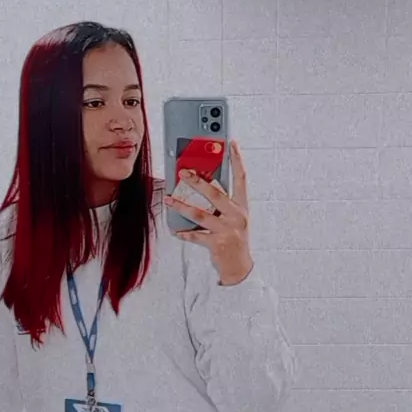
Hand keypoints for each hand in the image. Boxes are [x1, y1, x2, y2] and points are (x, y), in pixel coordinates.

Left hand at [164, 140, 253, 285]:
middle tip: (183, 172)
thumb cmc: (233, 239)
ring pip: (201, 214)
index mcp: (242, 206)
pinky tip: (176, 231)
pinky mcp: (218, 244)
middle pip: (216, 194)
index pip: (241, 178)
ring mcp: (228, 230)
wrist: (239, 268)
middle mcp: (237, 216)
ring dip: (182, 206)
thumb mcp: (233, 218)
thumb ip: (222, 203)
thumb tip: (202, 184)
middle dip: (198, 182)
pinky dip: (185, 233)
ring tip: (169, 199)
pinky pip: (196, 236)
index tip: (231, 143)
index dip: (237, 160)